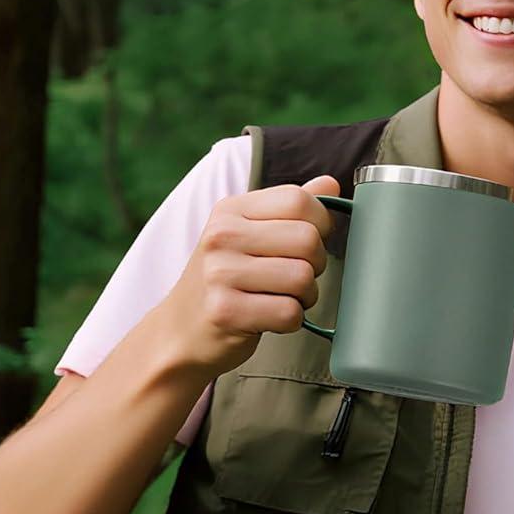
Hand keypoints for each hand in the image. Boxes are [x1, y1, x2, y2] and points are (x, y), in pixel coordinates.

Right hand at [157, 174, 338, 377]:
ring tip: (280, 297)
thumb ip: (290, 209)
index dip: (320, 224)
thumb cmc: (227, 279)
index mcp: (232, 210)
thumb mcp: (250, 234)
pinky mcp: (225, 311)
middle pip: (308, 240)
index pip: (299, 200)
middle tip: (294, 277)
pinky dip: (291, 321)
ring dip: (305, 296)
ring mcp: (219, 273)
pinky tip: (269, 318)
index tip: (306, 244)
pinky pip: (290, 313)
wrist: (181, 329)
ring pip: (303, 278)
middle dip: (315, 264)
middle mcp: (222, 236)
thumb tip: (331, 184)